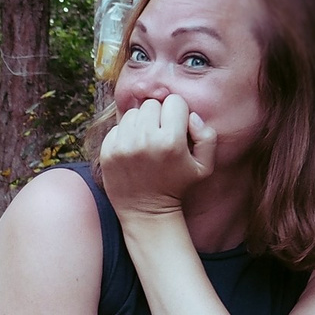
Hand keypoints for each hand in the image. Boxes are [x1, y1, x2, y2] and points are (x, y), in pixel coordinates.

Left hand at [98, 94, 216, 219]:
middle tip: (160, 135)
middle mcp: (145, 140)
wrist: (146, 212)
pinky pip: (117, 127)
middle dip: (158, 116)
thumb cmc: (177, 186)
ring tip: (146, 142)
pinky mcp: (107, 151)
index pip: (174, 101)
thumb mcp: (204, 166)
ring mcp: (123, 146)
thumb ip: (207, 136)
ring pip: (133, 113)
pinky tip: (132, 151)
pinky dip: (125, 134)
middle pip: (152, 104)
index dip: (178, 113)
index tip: (176, 129)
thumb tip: (191, 116)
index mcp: (171, 141)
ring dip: (140, 123)